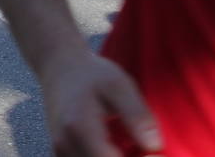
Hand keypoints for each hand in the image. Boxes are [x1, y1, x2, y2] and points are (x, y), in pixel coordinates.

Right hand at [39, 51, 162, 156]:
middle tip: (143, 151)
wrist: (60, 68)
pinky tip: (114, 151)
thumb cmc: (91, 75)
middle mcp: (65, 145)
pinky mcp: (61, 154)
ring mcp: (60, 152)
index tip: (154, 153)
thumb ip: (137, 115)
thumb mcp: (120, 85)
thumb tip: (154, 147)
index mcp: (80, 129)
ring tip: (128, 149)